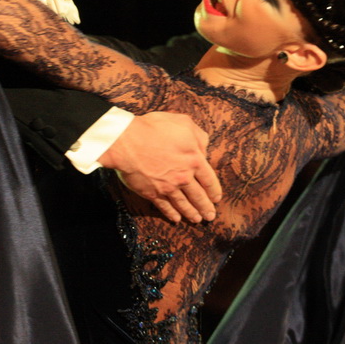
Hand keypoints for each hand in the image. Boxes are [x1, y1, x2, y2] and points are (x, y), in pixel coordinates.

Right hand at [98, 111, 221, 223]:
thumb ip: (199, 136)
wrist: (127, 141)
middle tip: (210, 216)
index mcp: (194, 160)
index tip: (216, 198)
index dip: (214, 191)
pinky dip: (171, 214)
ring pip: (183, 204)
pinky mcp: (152, 193)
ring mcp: (168, 187)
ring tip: (197, 220)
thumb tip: (205, 148)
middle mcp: (184, 177)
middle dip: (206, 208)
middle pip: (198, 196)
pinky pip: (165, 207)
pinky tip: (176, 219)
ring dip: (191, 214)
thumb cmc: (154, 129)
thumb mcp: (183, 123)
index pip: (209, 179)